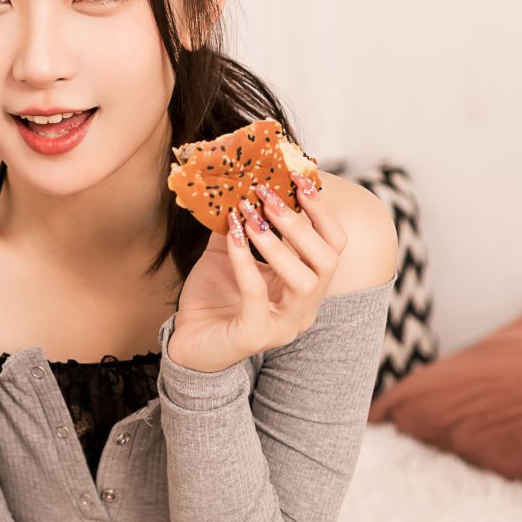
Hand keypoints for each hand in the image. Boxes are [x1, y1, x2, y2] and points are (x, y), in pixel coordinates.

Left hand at [168, 175, 348, 372]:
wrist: (187, 342)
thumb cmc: (214, 298)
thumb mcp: (230, 253)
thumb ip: (242, 223)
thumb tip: (241, 181)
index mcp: (307, 286)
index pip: (334, 246)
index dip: (321, 211)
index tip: (299, 179)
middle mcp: (305, 308)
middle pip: (328, 261)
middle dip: (300, 224)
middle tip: (268, 196)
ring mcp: (284, 325)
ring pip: (305, 281)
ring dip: (277, 243)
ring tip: (251, 216)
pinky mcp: (256, 336)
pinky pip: (257, 294)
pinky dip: (245, 261)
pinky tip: (233, 237)